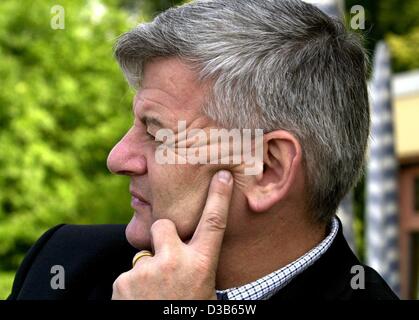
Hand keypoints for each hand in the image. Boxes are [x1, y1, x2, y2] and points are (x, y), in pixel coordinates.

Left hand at [112, 170, 233, 299]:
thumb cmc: (187, 311)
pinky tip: (141, 303)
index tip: (222, 175)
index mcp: (201, 265)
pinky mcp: (124, 280)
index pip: (214, 223)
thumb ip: (197, 266)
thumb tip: (193, 250)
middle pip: (164, 225)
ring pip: (144, 256)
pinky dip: (132, 288)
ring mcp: (148, 270)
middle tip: (165, 261)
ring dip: (146, 272)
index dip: (219, 196)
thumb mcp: (203, 290)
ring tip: (153, 296)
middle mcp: (176, 262)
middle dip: (162, 236)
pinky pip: (128, 275)